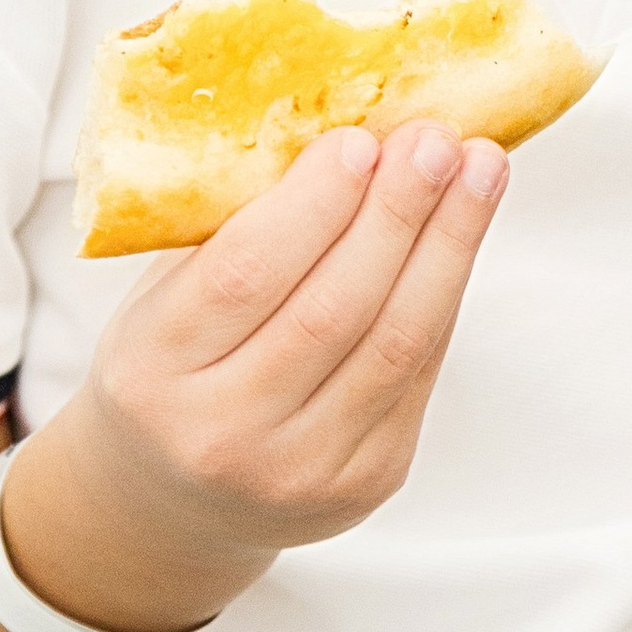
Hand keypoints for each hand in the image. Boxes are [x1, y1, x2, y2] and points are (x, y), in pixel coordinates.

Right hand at [0, 119, 506, 631]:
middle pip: (332, 310)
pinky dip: (446, 294)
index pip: (244, 275)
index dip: (314, 204)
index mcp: (153, 371)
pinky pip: (419, 376)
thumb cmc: (169, 369)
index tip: (361, 138)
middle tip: (437, 138)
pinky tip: (462, 235)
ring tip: (478, 170)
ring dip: (448, 246)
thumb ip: (232, 229)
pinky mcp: (364, 486)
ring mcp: (298, 472)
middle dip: (397, 213)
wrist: (168, 501)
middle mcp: (221, 434)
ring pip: (394, 345)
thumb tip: (342, 130)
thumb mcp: (162, 299)